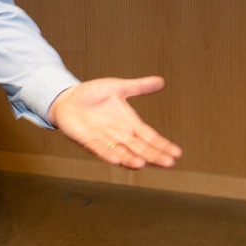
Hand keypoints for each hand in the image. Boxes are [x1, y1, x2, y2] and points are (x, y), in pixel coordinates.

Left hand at [48, 76, 181, 169]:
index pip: (150, 136)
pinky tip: (116, 160)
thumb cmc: (93, 94)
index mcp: (129, 123)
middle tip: (169, 163)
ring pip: (121, 152)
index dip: (162, 145)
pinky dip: (107, 154)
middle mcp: (120, 135)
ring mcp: (104, 139)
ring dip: (131, 159)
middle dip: (154, 156)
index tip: (177, 153)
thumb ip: (139, 87)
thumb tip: (161, 81)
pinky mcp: (87, 140)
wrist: (67, 98)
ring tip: (142, 164)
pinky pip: (99, 149)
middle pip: (140, 148)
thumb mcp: (118, 87)